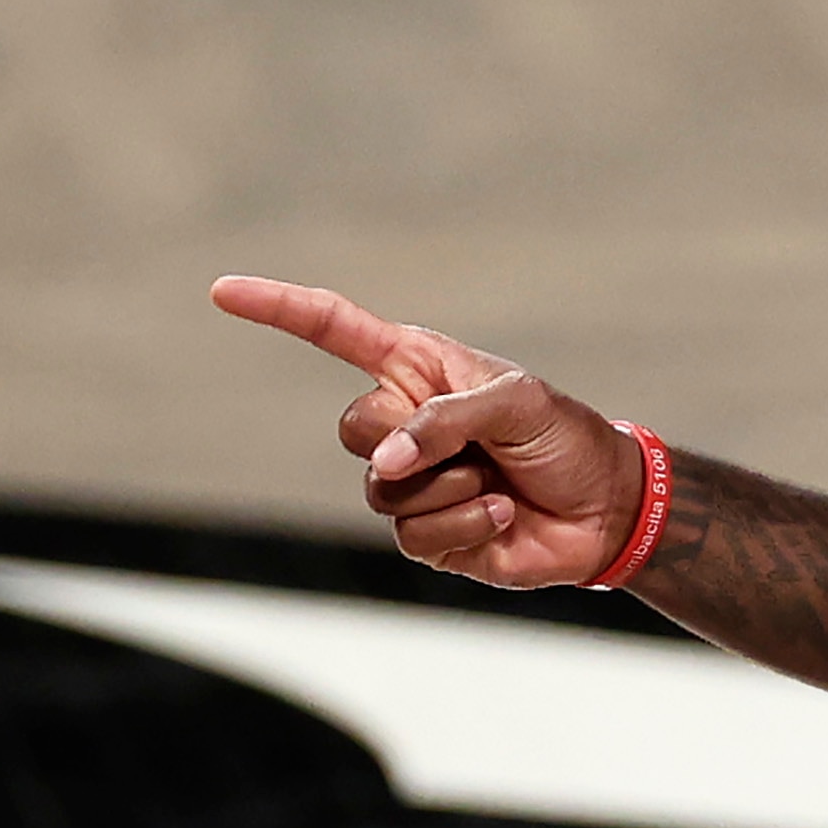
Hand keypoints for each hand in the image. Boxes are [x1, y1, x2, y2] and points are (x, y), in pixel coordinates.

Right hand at [209, 274, 638, 587]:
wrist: (604, 508)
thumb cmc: (564, 437)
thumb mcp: (514, 403)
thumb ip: (442, 419)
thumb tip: (385, 464)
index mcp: (418, 368)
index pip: (334, 331)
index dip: (279, 309)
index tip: (223, 291)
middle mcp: (404, 420)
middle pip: (352, 428)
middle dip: (411, 439)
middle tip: (472, 444)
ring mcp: (411, 481)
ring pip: (380, 489)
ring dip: (450, 489)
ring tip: (496, 481)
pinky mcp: (427, 535)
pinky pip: (411, 536)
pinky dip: (464, 526)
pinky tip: (501, 514)